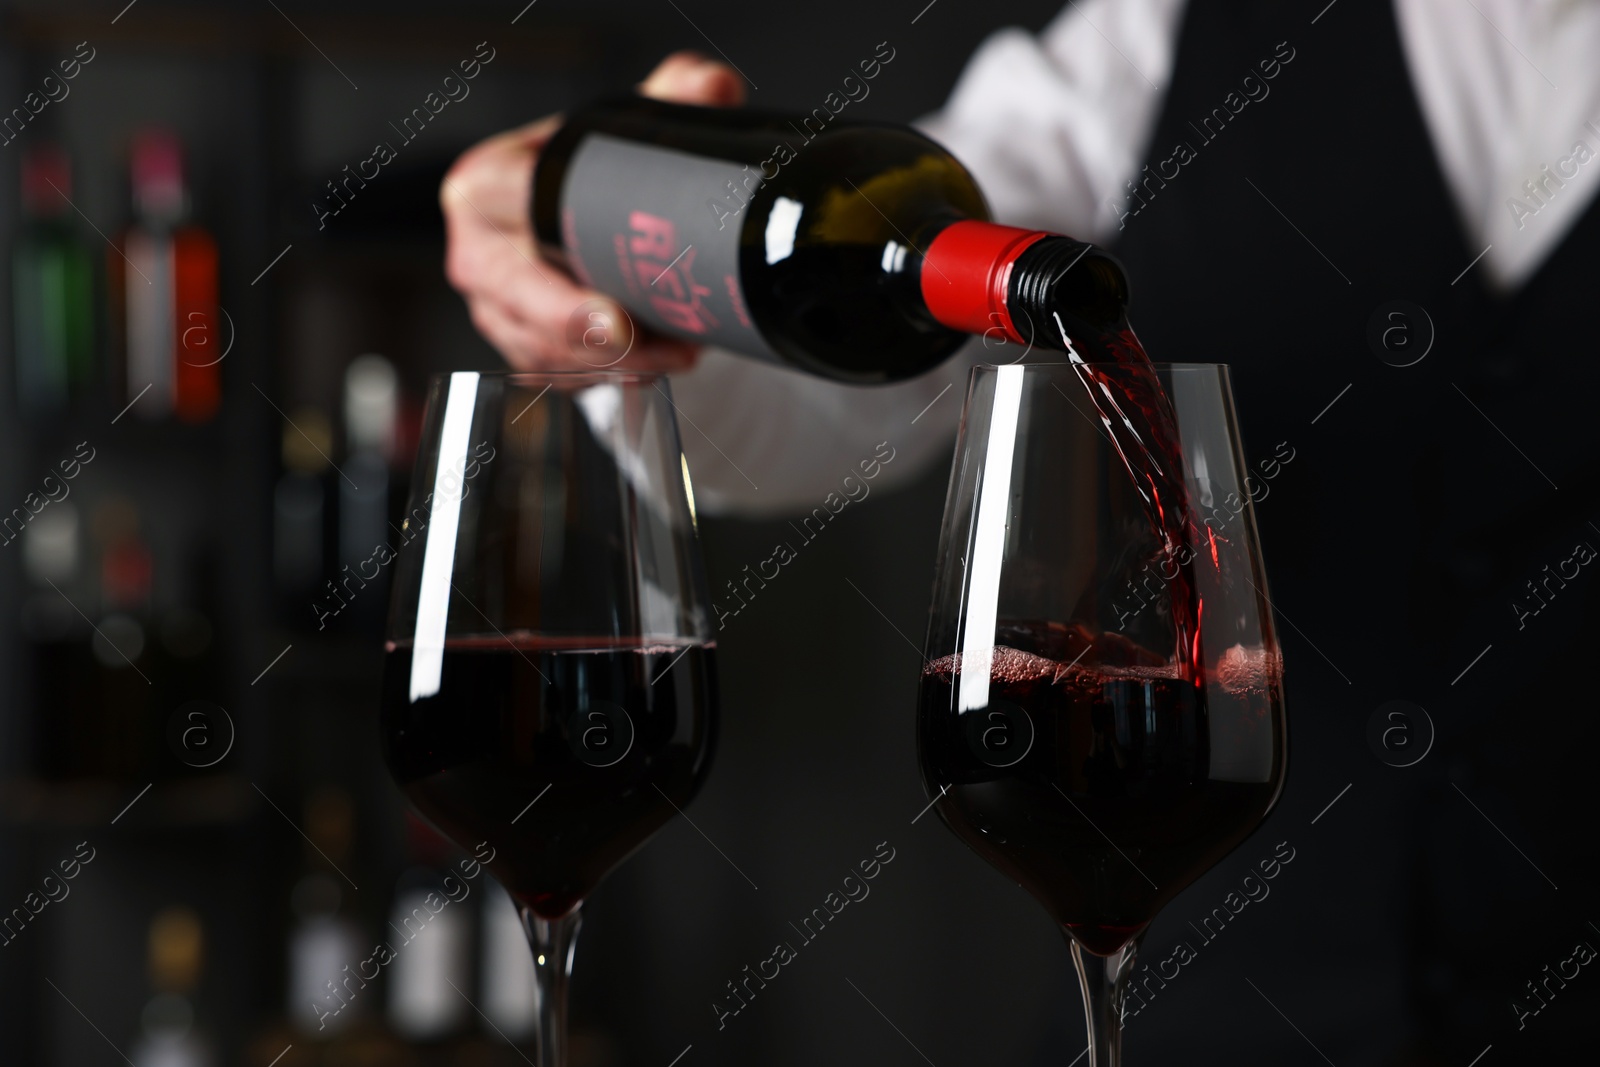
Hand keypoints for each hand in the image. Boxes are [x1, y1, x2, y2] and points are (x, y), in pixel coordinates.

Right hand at [440, 52, 744, 372]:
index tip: (605, 299)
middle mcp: (479, 252)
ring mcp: (495, 309)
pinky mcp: (520, 350)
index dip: (550, 254)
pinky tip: (650, 365)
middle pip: (516, 299)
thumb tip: (712, 89)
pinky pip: (556, 378)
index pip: (508, 215)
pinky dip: (606, 379)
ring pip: (540, 350)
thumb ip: (679, 94)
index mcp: (486, 186)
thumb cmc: (597, 179)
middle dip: (575, 330)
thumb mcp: (637, 128)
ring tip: (674, 350)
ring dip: (610, 361)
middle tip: (633, 339)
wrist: (592, 222)